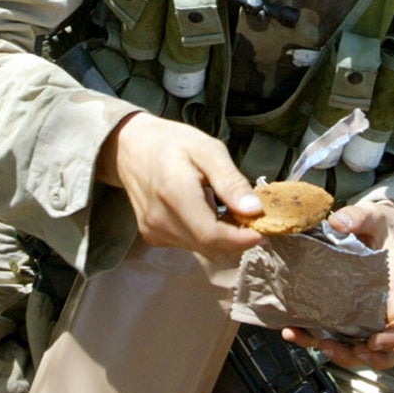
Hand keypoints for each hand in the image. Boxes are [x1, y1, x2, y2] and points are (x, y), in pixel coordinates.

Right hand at [97, 112, 263, 256]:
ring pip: (202, 249)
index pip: (212, 236)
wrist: (130, 148)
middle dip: (237, 238)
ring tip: (225, 208)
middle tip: (250, 215)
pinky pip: (190, 245)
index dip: (242, 239)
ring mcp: (155, 232)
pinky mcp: (153, 237)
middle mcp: (161, 221)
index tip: (263, 229)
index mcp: (175, 196)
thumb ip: (230, 181)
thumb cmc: (171, 143)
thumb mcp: (207, 149)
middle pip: (210, 248)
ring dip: (222, 236)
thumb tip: (255, 210)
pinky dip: (206, 235)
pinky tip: (206, 212)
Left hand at [285, 200, 393, 369]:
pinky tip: (293, 332)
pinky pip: (333, 337)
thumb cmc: (377, 225)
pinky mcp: (341, 315)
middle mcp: (381, 309)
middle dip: (373, 359)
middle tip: (352, 351)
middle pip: (390, 350)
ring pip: (362, 351)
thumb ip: (358, 217)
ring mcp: (362, 316)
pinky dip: (313, 342)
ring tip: (319, 345)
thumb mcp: (372, 216)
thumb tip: (338, 222)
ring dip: (343, 355)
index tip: (375, 341)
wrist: (372, 228)